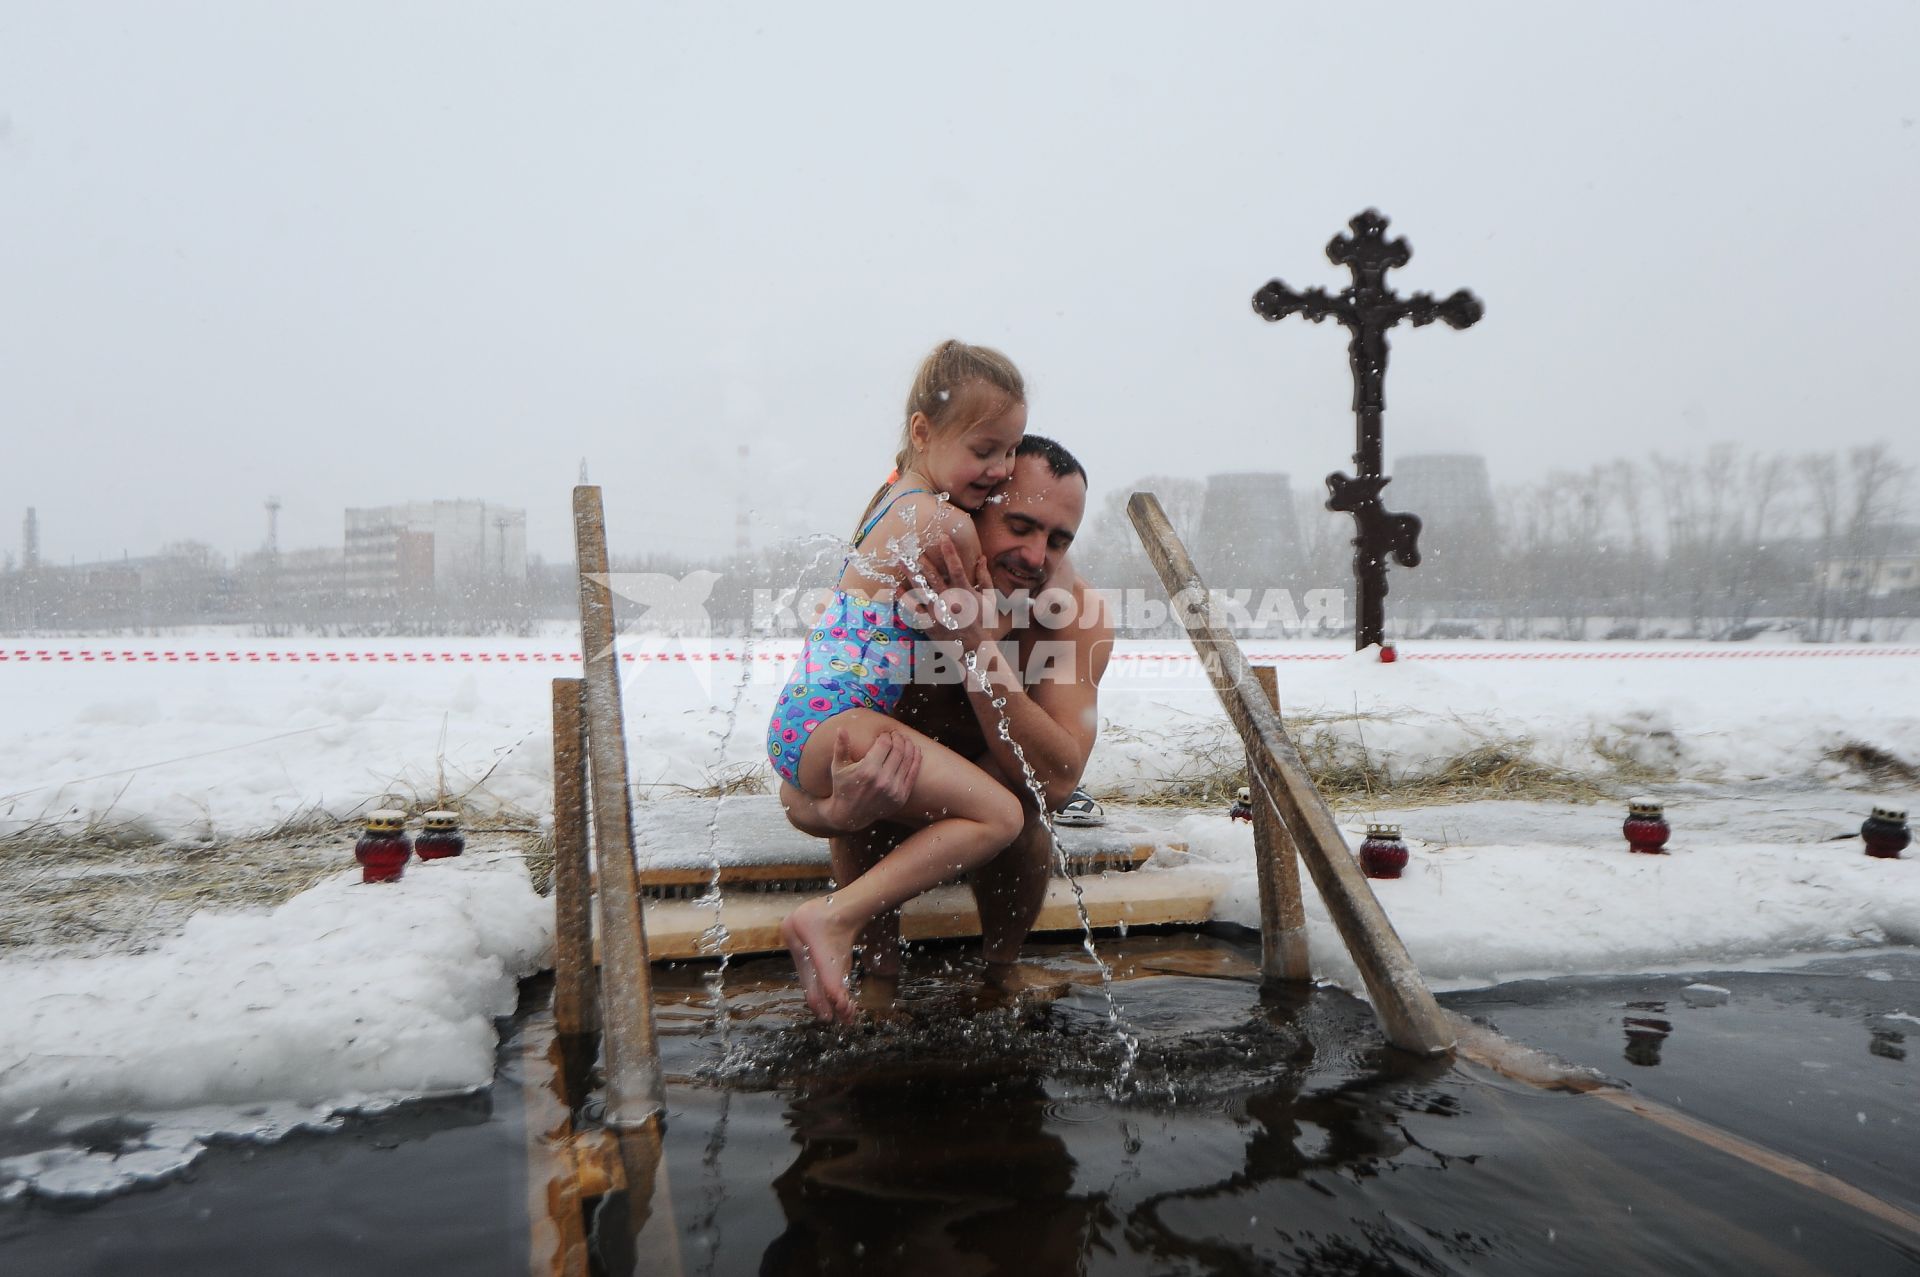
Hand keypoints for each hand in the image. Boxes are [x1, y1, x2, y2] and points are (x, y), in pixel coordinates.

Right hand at [818, 731, 919, 831]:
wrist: (850, 815)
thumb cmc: (843, 787)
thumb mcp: (838, 767)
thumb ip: (841, 747)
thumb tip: (841, 728)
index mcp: (867, 770)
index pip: (884, 744)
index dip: (886, 735)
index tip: (884, 734)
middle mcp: (882, 780)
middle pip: (898, 750)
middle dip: (898, 738)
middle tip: (896, 734)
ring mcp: (894, 789)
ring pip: (908, 759)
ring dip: (909, 746)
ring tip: (905, 740)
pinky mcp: (901, 797)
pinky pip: (913, 773)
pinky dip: (916, 759)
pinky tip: (915, 750)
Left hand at [901, 537, 1001, 652]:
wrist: (973, 649)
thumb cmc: (982, 623)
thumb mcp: (988, 599)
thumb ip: (984, 578)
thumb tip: (982, 558)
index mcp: (965, 594)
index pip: (956, 568)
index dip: (949, 551)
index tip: (942, 536)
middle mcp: (950, 602)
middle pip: (933, 577)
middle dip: (922, 561)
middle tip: (911, 548)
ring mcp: (938, 613)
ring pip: (921, 591)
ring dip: (910, 575)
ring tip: (901, 561)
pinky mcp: (929, 624)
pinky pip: (913, 610)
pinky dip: (905, 599)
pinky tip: (898, 588)